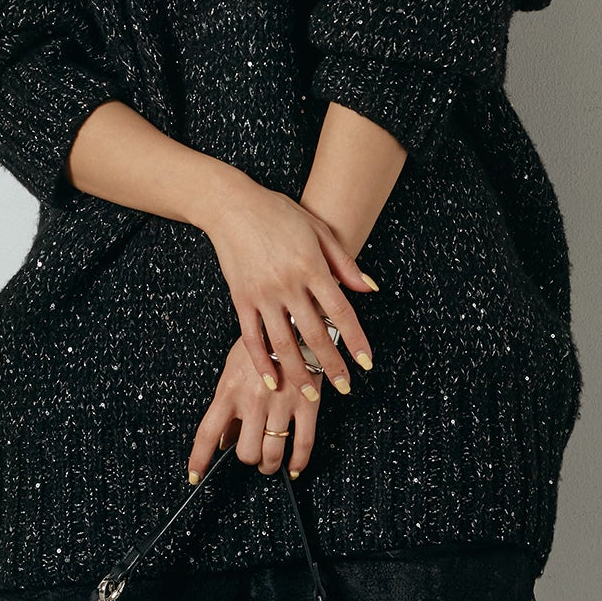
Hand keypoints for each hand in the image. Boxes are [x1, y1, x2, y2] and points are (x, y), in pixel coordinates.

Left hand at [186, 335, 322, 484]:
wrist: (294, 322)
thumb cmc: (260, 344)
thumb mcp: (233, 369)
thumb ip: (227, 405)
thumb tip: (222, 439)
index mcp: (229, 390)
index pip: (208, 433)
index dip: (199, 459)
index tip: (194, 476)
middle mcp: (253, 401)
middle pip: (245, 451)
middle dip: (247, 458)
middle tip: (251, 453)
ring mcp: (280, 404)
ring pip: (272, 453)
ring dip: (269, 465)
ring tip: (269, 463)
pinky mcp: (306, 404)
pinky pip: (303, 444)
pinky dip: (298, 463)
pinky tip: (294, 467)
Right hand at [199, 173, 375, 397]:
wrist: (231, 205)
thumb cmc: (278, 213)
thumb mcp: (318, 230)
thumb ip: (344, 262)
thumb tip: (370, 289)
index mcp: (311, 266)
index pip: (340, 311)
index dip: (355, 339)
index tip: (367, 362)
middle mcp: (288, 283)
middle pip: (314, 333)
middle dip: (331, 364)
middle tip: (345, 387)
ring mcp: (262, 294)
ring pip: (283, 342)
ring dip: (299, 371)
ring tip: (312, 394)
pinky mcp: (241, 298)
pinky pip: (251, 337)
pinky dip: (262, 361)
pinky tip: (272, 380)